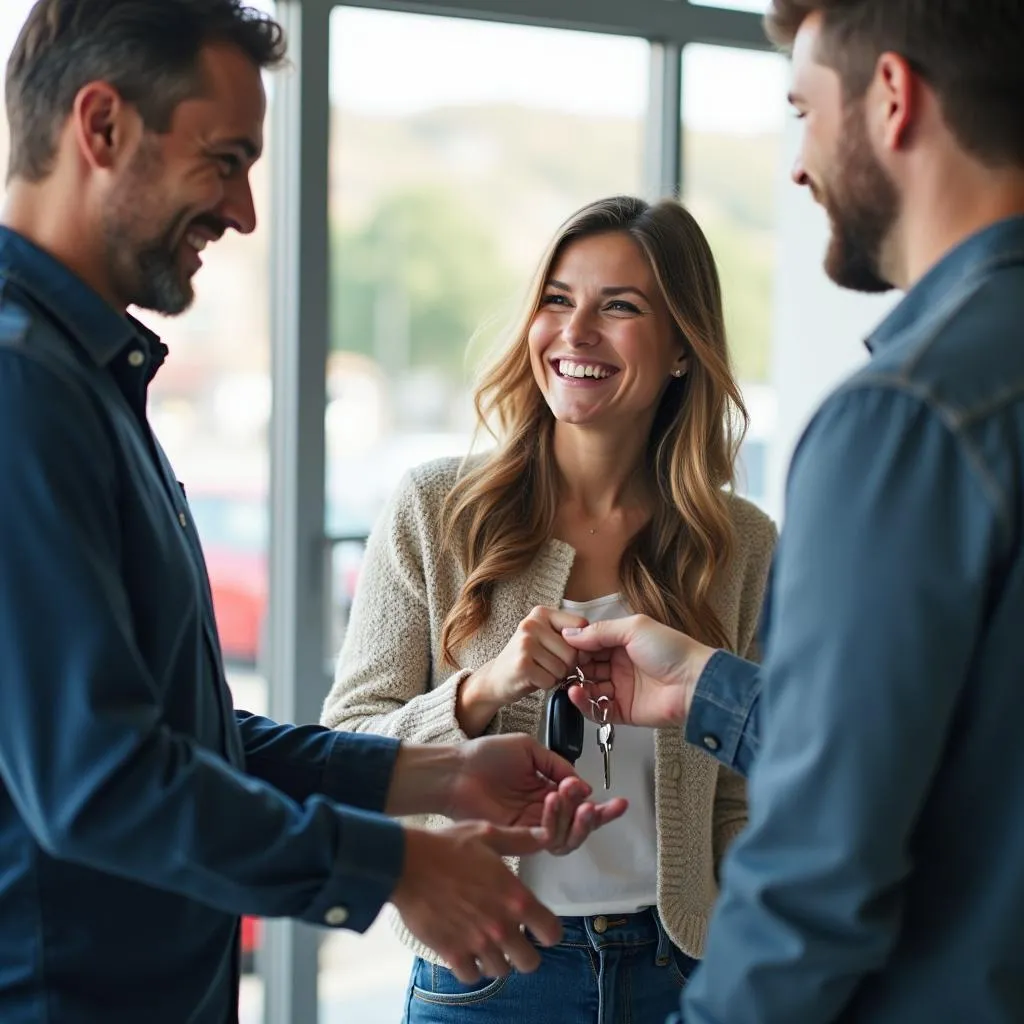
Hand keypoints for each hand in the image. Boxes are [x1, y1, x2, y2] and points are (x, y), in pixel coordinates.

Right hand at [392, 822, 561, 982]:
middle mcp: (501, 926)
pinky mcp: (452, 953)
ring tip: (488, 943)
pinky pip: (471, 976)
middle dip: (524, 952)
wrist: (407, 864)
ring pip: (500, 971)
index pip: (552, 933)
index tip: (539, 926)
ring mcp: (476, 943)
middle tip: (513, 939)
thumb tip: (544, 835)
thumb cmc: (447, 846)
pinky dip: (471, 967)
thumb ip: (520, 839)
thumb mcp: (487, 834)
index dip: (548, 931)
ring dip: (497, 959)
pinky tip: (467, 949)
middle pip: (530, 963)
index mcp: (515, 898)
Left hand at [447, 733, 627, 853]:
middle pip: (579, 828)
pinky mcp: (518, 837)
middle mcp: (541, 814)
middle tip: (607, 808)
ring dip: (577, 817)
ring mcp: (530, 827)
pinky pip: (546, 837)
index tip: (620, 802)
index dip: (601, 807)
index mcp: (546, 793)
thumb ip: (559, 765)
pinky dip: (556, 819)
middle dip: (598, 819)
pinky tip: (555, 797)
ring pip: (567, 837)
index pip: (580, 806)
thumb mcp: (530, 750)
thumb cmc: (486, 755)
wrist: (458, 768)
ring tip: (574, 795)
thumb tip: (585, 786)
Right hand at [470, 606, 589, 704]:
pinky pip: (551, 680)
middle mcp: (531, 624)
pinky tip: (533, 679)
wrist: (496, 678)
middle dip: (567, 665)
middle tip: (549, 665)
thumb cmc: (529, 659)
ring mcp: (525, 643)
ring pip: (563, 668)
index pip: (581, 625)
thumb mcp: (547, 638)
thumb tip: (590, 650)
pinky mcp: (521, 664)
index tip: (568, 652)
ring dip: (556, 676)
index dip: (582, 645)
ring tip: (540, 671)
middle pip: (573, 651)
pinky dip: (546, 685)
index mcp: (542, 613)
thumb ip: (569, 637)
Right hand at [560, 614, 716, 727]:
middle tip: (561, 666)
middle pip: (587, 667)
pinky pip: (597, 709)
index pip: (591, 644)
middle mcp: (621, 665)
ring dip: (575, 684)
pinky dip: (583, 703)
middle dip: (572, 667)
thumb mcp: (634, 628)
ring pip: (588, 688)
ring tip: (567, 682)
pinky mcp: (623, 711)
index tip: (562, 647)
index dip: (576, 646)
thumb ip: (600, 631)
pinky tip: (576, 694)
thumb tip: (572, 634)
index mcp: (623, 643)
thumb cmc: (673, 651)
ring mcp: (621, 689)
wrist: (694, 683)